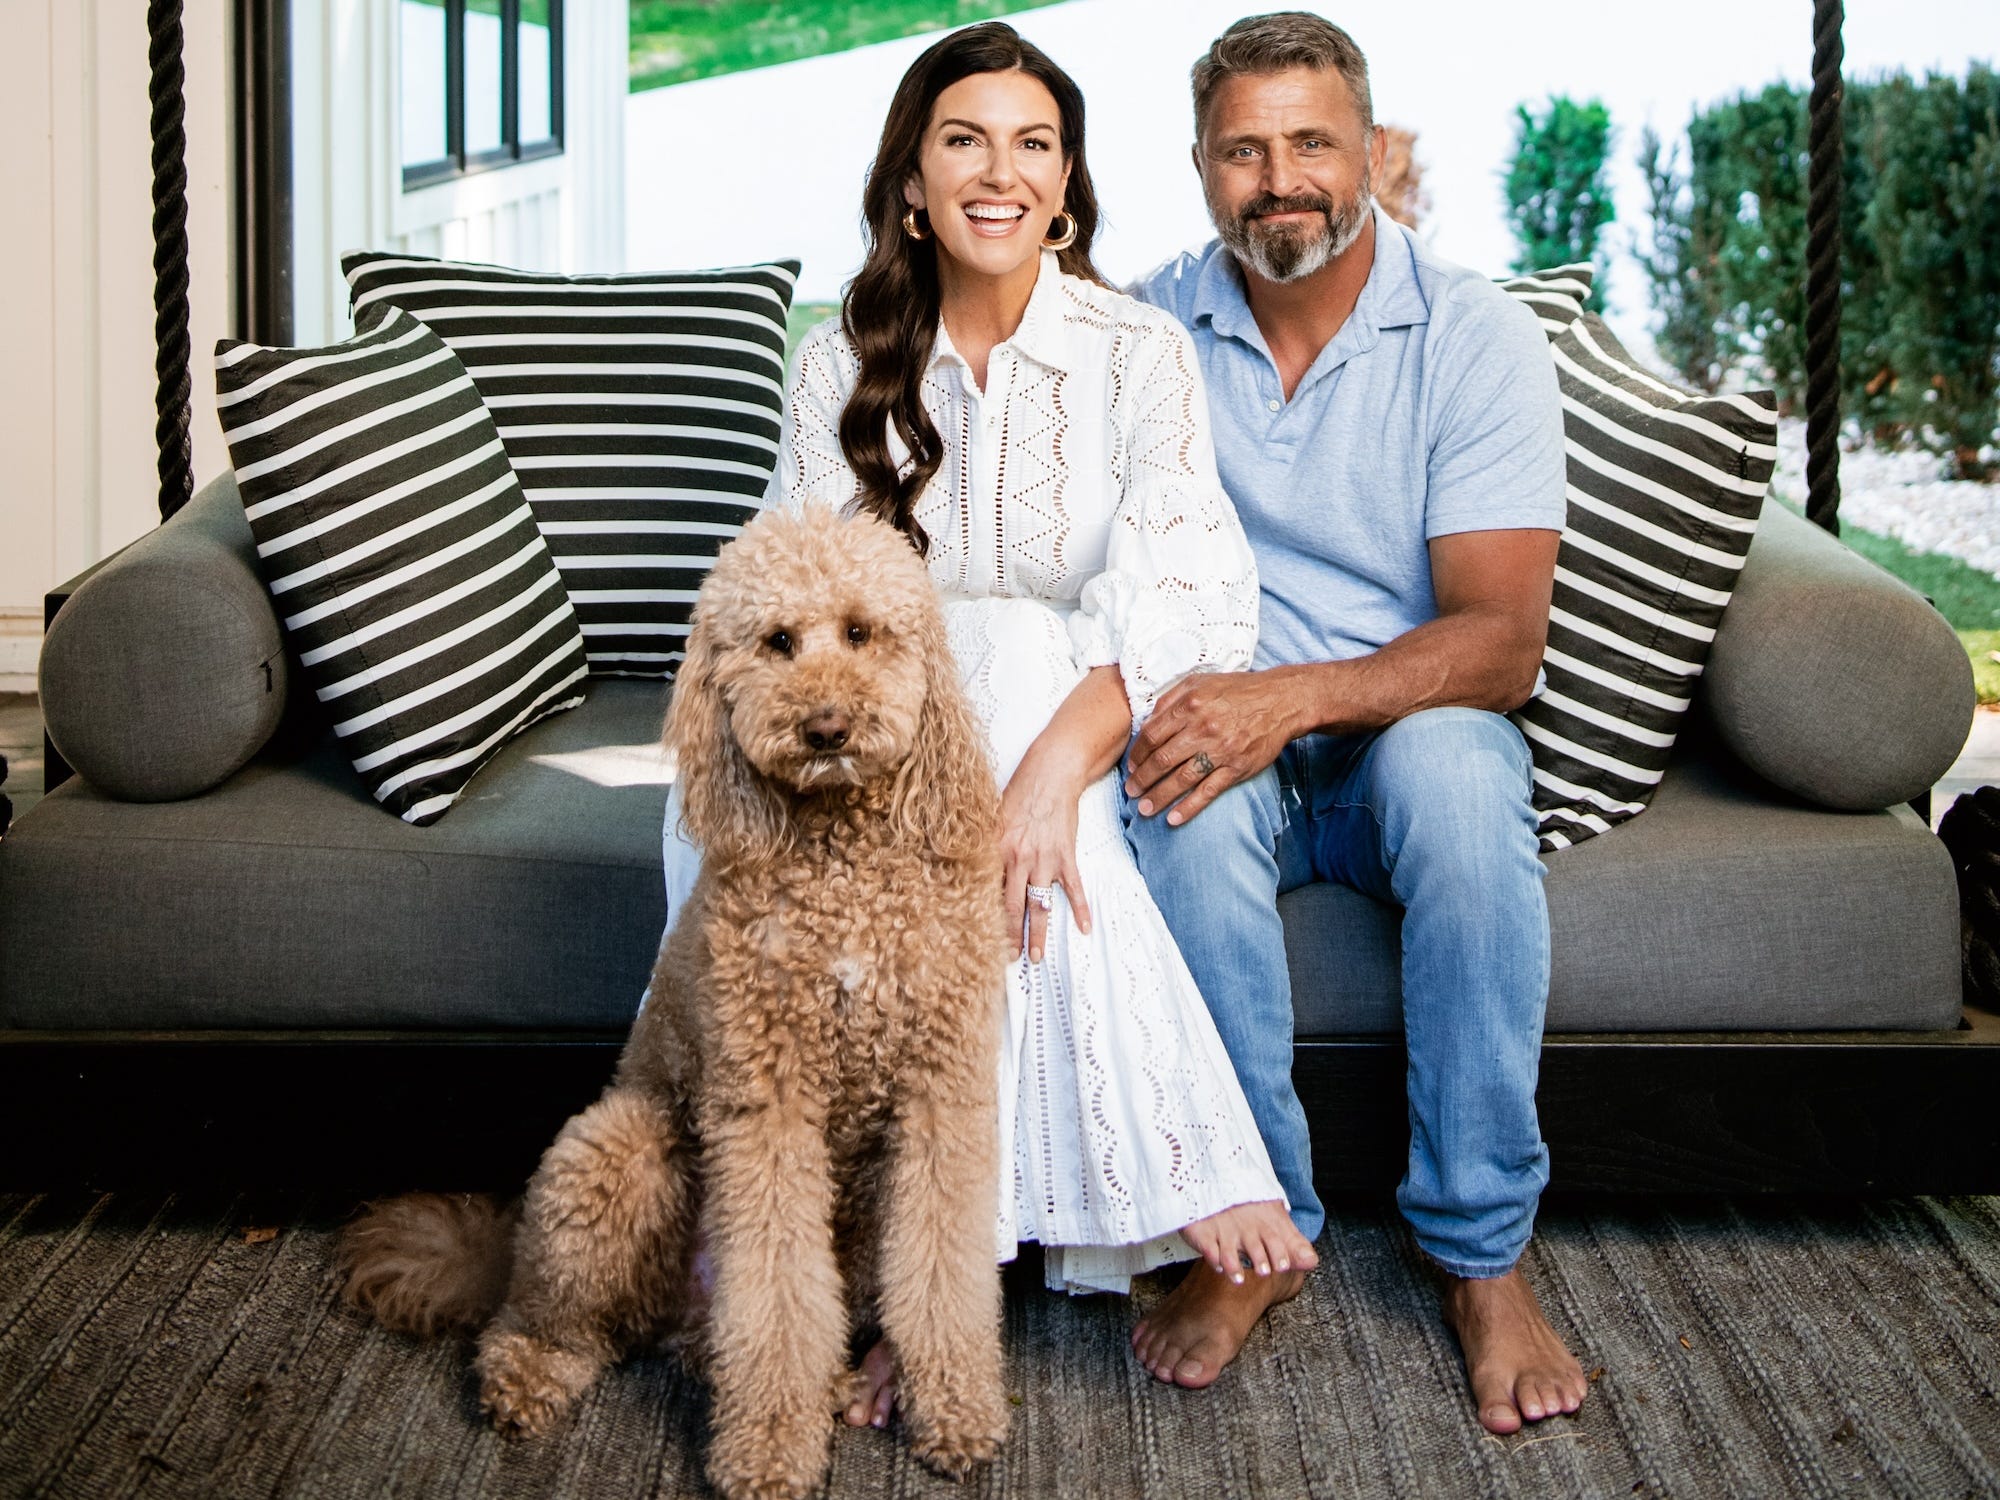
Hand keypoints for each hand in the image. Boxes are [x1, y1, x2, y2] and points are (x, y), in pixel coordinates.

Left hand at [998, 749, 1094, 963]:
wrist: (1052, 774)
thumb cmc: (1020, 792)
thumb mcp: (991, 817)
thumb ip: (982, 844)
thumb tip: (966, 866)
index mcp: (996, 850)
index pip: (986, 893)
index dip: (982, 918)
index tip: (977, 939)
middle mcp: (1019, 859)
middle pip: (1011, 907)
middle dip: (1008, 937)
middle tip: (1006, 959)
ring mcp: (1045, 860)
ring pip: (1039, 905)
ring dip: (1037, 933)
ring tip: (1035, 956)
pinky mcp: (1066, 856)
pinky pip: (1074, 888)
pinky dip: (1081, 909)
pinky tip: (1085, 928)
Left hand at [1123, 670, 1298, 825]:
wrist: (1280, 701)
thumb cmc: (1237, 690)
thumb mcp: (1200, 681)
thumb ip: (1171, 698)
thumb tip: (1146, 721)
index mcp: (1190, 705)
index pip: (1152, 735)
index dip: (1137, 754)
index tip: (1131, 766)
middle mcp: (1202, 728)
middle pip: (1162, 760)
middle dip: (1142, 780)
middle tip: (1131, 792)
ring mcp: (1220, 750)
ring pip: (1181, 779)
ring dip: (1159, 797)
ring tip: (1144, 809)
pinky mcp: (1237, 768)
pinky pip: (1208, 791)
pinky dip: (1189, 807)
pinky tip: (1173, 819)